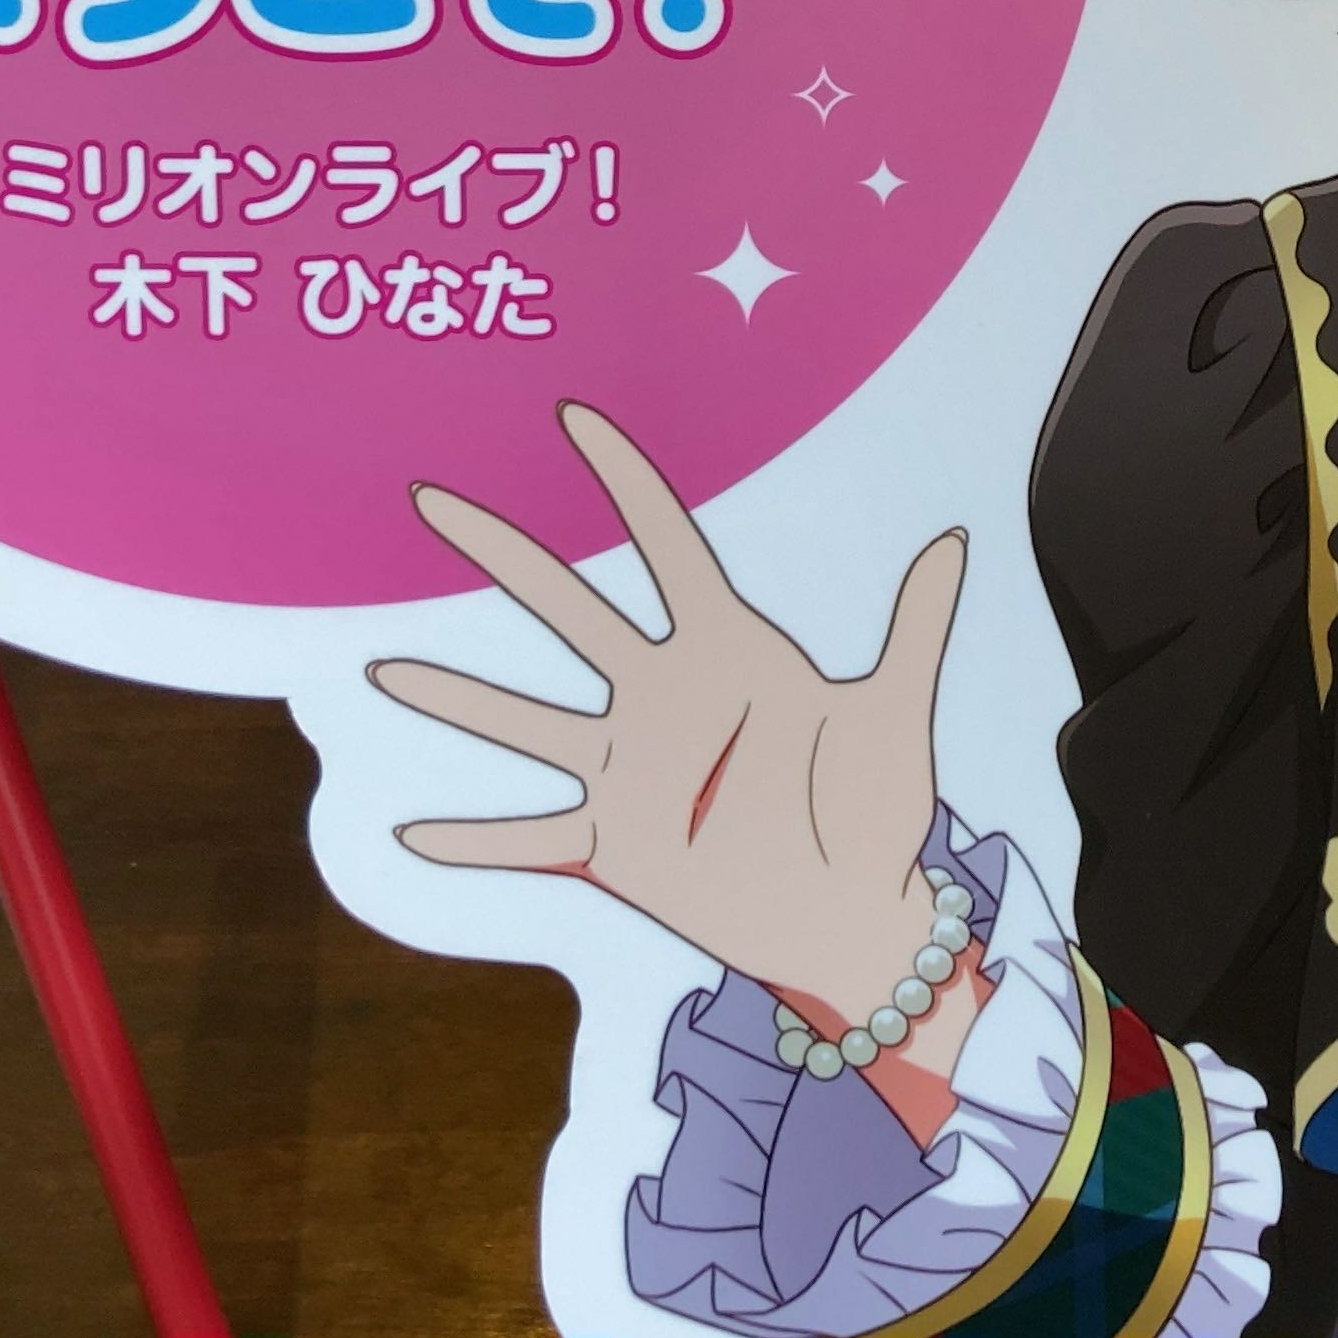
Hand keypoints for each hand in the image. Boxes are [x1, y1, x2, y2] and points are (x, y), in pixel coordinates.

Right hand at [371, 406, 974, 1063]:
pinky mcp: (616, 846)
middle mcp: (665, 699)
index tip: (576, 419)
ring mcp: (631, 771)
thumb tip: (954, 540)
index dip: (626, 483)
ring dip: (459, 697)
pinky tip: (411, 830)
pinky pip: (529, 839)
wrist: (855, 917)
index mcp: (730, 652)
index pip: (668, 548)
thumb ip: (915, 627)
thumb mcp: (895, 714)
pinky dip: (472, 840)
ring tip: (384, 669)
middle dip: (507, 555)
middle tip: (434, 501)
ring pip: (526, 719)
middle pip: (571, 611)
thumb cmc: (879, 811)